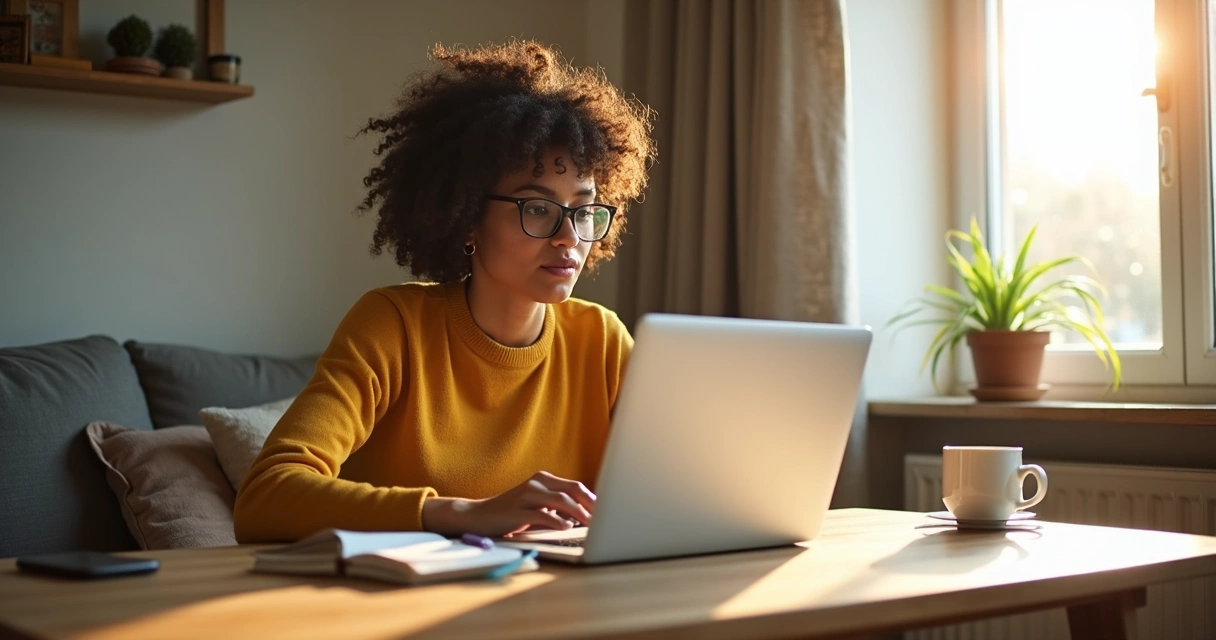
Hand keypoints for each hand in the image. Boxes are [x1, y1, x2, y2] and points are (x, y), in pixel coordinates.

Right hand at [421, 471, 595, 536]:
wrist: (478, 516)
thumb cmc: (511, 514)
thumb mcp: (536, 506)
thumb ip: (557, 508)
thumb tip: (585, 517)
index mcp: (543, 480)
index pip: (575, 487)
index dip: (593, 499)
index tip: (608, 511)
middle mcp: (537, 484)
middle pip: (572, 490)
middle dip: (591, 504)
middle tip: (606, 518)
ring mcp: (526, 495)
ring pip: (561, 501)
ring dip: (579, 513)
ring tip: (592, 524)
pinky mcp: (517, 511)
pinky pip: (542, 514)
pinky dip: (557, 521)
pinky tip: (566, 527)